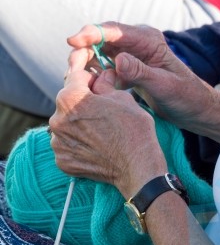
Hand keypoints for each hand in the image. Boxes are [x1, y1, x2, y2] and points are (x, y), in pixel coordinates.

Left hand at [49, 68, 166, 198]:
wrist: (138, 168)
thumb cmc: (134, 130)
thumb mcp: (123, 98)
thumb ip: (105, 84)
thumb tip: (101, 76)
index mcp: (70, 98)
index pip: (76, 77)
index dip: (90, 76)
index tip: (98, 82)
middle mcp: (57, 120)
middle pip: (68, 103)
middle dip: (83, 103)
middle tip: (103, 112)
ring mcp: (58, 143)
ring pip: (66, 125)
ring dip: (78, 125)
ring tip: (100, 132)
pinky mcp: (62, 161)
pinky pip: (67, 146)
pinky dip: (78, 145)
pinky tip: (95, 147)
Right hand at [67, 23, 219, 142]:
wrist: (195, 109)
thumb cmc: (185, 96)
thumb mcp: (164, 85)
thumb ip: (141, 73)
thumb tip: (118, 61)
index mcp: (149, 40)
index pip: (114, 31)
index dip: (91, 34)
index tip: (73, 41)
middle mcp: (138, 44)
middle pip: (103, 41)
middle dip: (84, 51)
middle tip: (71, 68)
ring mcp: (133, 57)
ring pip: (102, 56)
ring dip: (88, 66)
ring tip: (77, 80)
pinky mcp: (130, 71)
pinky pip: (107, 70)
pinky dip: (98, 77)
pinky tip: (91, 89)